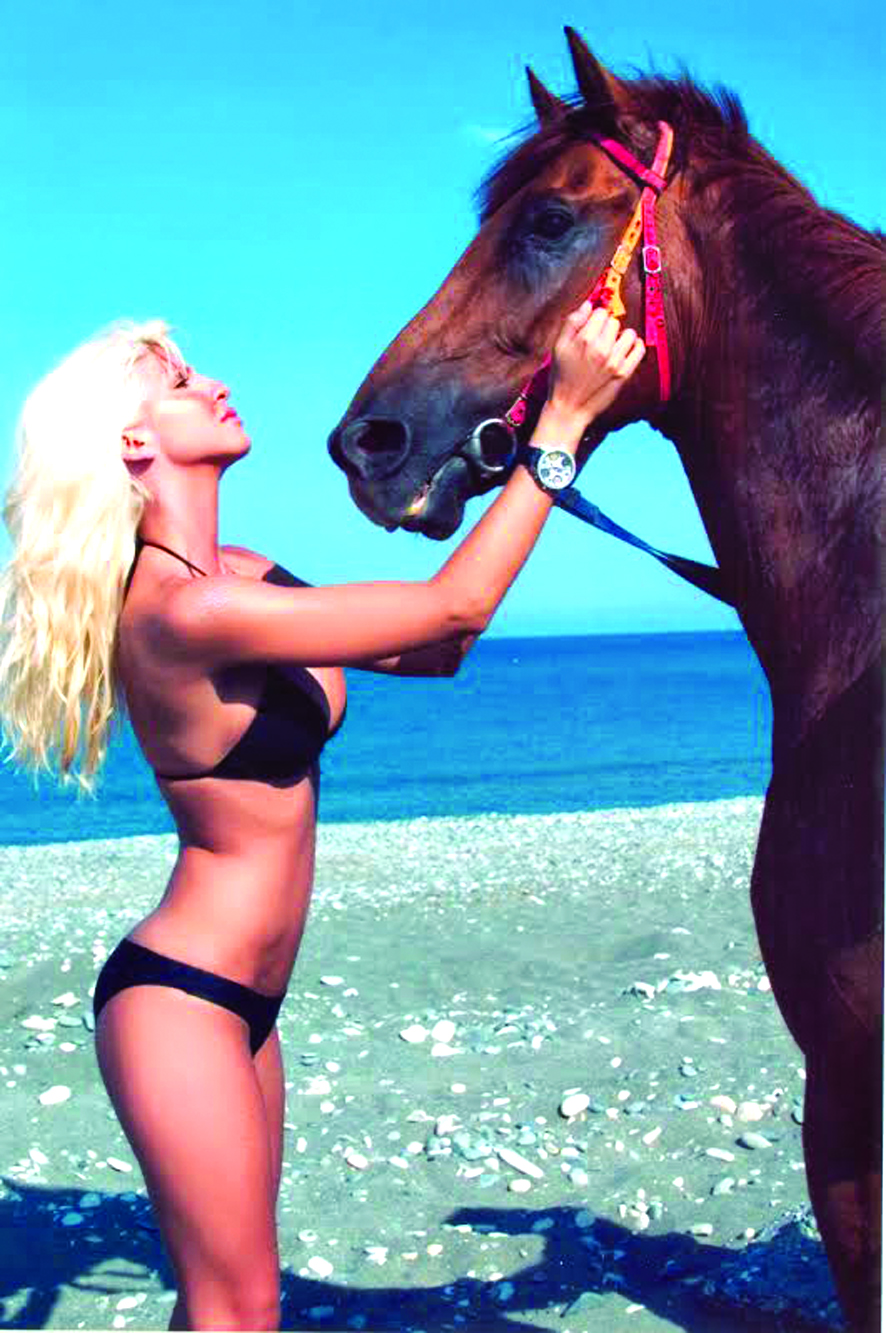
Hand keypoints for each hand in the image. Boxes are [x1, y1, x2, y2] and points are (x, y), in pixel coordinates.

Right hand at [546, 301, 644, 426]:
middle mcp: (601, 348)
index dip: (595, 319)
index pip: (600, 312)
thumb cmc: (561, 377)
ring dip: (621, 337)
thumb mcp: (558, 347)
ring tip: (611, 347)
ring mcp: (615, 361)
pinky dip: (635, 346)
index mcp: (584, 339)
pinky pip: (639, 349)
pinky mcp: (624, 373)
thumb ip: (572, 323)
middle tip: (598, 342)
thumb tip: (588, 304)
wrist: (569, 408)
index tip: (591, 328)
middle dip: (607, 328)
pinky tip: (626, 350)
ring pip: (628, 333)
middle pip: (614, 322)